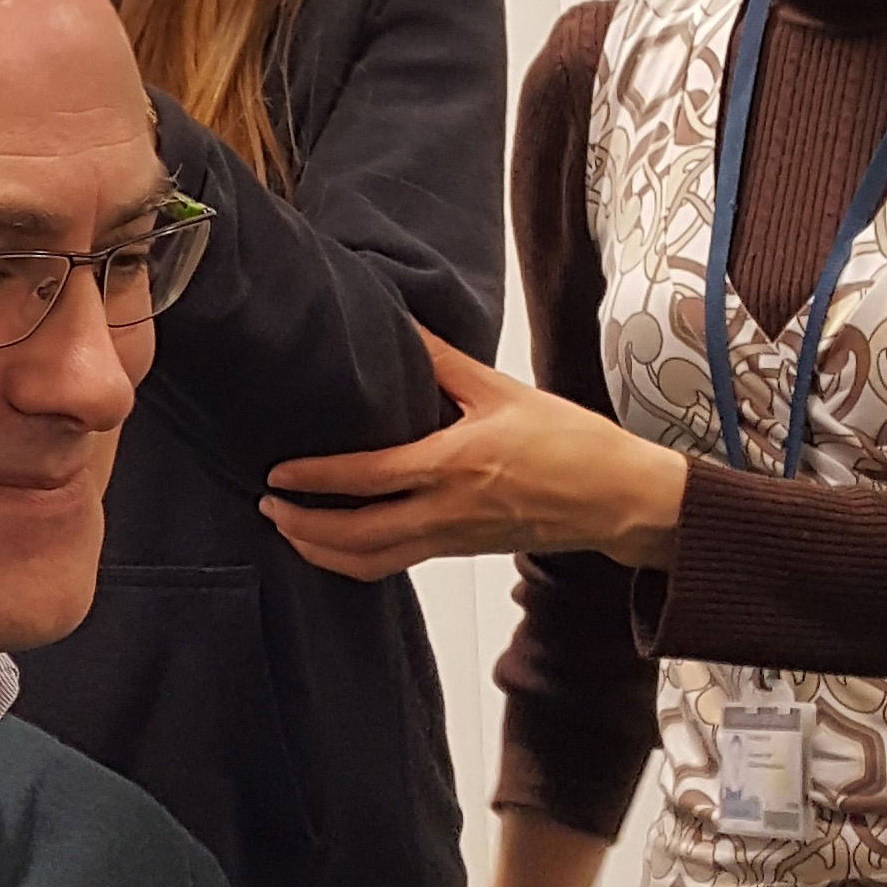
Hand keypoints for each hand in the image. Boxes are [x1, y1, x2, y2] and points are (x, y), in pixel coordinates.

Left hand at [260, 326, 685, 577]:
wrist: (619, 499)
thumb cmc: (572, 442)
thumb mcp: (503, 391)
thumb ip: (445, 362)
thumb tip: (402, 323)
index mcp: (454, 465)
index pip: (368, 478)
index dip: (315, 479)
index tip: (276, 474)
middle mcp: (447, 511)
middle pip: (357, 537)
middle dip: (304, 529)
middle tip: (268, 510)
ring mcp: (453, 539)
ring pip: (374, 562)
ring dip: (325, 552)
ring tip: (291, 532)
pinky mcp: (462, 551)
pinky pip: (399, 563)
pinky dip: (360, 559)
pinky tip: (342, 542)